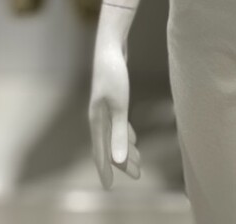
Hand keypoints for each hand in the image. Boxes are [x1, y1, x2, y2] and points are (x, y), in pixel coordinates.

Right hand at [89, 37, 140, 187]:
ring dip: (126, 148)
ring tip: (139, 162)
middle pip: (109, 146)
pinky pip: (119, 124)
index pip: (100, 152)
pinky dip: (126, 134)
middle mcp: (98, 117)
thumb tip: (119, 160)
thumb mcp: (119, 105)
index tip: (109, 188)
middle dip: (122, 162)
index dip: (105, 170)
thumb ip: (119, 133)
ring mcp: (105, 108)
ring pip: (115, 135)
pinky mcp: (113, 100)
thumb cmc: (114, 74)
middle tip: (137, 175)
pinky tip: (135, 138)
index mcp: (97, 121)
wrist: (110, 47)